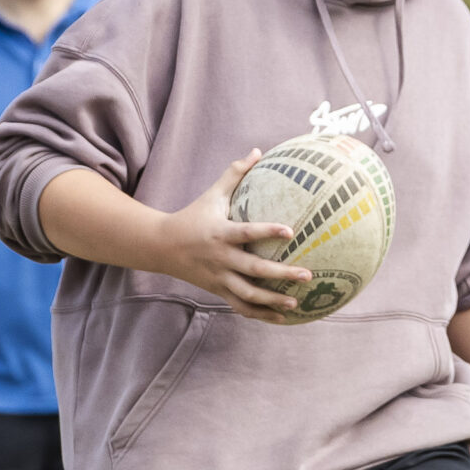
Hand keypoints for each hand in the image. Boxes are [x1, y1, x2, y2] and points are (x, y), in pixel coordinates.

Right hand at [146, 151, 310, 323]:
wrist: (162, 247)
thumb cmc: (193, 216)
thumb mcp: (212, 195)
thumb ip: (235, 174)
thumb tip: (258, 151)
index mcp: (220, 233)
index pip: (246, 232)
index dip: (267, 231)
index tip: (290, 230)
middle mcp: (220, 258)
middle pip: (253, 270)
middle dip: (280, 274)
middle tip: (307, 274)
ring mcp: (219, 278)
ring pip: (247, 294)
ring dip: (272, 301)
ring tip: (296, 302)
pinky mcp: (218, 290)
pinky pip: (241, 306)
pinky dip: (261, 314)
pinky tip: (283, 318)